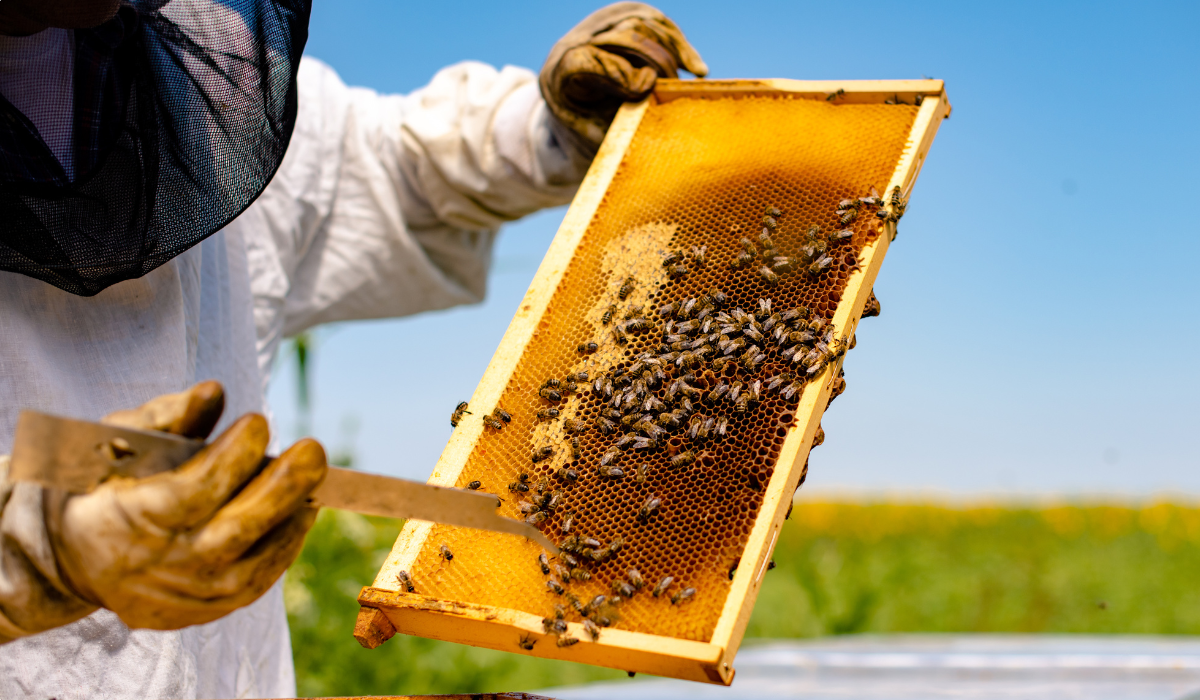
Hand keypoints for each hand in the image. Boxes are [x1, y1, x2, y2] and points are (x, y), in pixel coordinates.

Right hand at [45, 382, 327, 629]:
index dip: (231, 458)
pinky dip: (284, 545)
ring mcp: (184, 596)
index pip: (192, 492)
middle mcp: (158, 566)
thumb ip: (166, 417)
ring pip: (254, 564)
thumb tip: (214, 392)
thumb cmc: (103, 487)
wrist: (74, 560)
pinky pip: (258, 582)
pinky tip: (301, 509)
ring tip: (313, 475)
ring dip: (291, 516)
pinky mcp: (204, 611)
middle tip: (312, 449)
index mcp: (128, 519)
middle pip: (233, 532)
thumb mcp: (118, 444)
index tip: (258, 422)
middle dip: (281, 488)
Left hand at [540, 2, 707, 153]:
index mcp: (559, 74)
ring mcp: (601, 25)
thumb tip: (652, 111)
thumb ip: (618, 126)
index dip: (616, 72)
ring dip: (671, 50)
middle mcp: (577, 40)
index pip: (584, 60)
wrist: (580, 111)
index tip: (645, 89)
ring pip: (641, 22)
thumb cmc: (592, 132)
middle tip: (672, 88)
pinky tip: (697, 69)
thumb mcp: (598, 138)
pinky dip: (678, 43)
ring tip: (693, 75)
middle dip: (654, 60)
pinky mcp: (624, 17)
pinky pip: (655, 21)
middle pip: (621, 34)